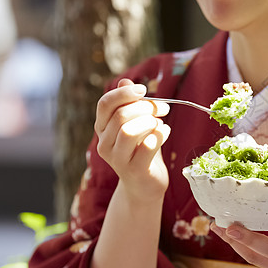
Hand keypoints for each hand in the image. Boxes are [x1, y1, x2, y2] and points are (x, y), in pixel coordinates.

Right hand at [94, 78, 170, 202]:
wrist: (144, 185)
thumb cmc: (140, 151)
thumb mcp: (135, 125)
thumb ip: (130, 105)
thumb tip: (125, 81)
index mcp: (102, 129)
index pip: (105, 104)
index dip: (124, 93)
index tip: (144, 89)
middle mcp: (104, 144)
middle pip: (120, 116)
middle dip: (145, 107)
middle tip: (163, 108)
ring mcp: (117, 159)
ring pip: (129, 131)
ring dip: (150, 121)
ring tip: (161, 123)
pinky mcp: (134, 170)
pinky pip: (147, 146)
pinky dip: (160, 134)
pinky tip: (165, 133)